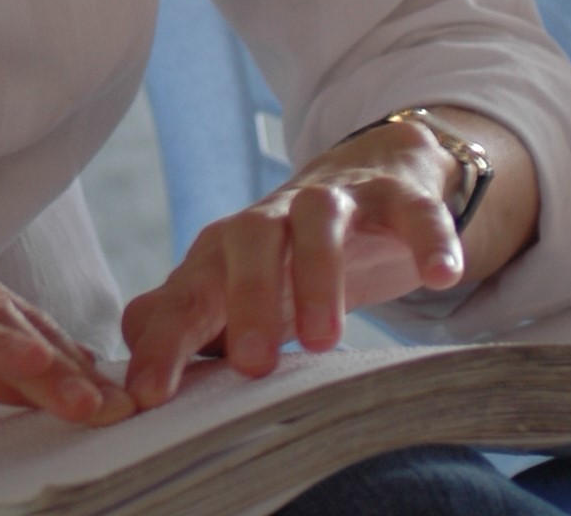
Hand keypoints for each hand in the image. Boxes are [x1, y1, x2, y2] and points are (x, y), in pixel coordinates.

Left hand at [121, 116, 467, 407]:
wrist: (366, 175)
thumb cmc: (285, 255)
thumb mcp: (232, 286)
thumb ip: (182, 316)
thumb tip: (129, 355)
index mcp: (224, 251)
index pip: (186, 294)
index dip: (165, 342)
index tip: (148, 394)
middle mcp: (271, 219)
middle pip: (247, 241)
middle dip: (246, 299)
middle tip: (251, 365)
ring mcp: (334, 202)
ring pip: (318, 219)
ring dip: (317, 274)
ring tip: (325, 341)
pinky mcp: (394, 197)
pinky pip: (412, 210)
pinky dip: (427, 236)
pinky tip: (440, 274)